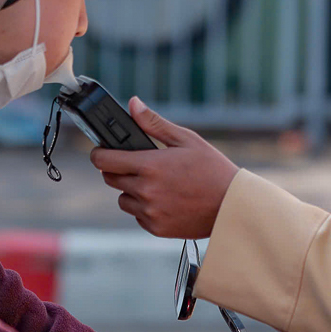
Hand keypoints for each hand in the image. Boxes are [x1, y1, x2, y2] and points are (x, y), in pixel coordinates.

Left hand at [90, 98, 237, 238]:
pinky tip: (164, 199)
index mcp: (150, 165)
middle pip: (110, 179)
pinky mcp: (156, 227)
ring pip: (123, 199)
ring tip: (156, 184)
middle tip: (137, 165)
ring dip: (131, 191)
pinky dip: (145, 208)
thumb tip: (133, 104)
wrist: (231, 205)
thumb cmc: (212, 169)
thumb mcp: (186, 139)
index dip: (99, 153)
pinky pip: (138, 215)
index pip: (104, 160)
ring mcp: (149, 211)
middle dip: (118, 169)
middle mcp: (145, 190)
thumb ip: (154, 123)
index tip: (102, 151)